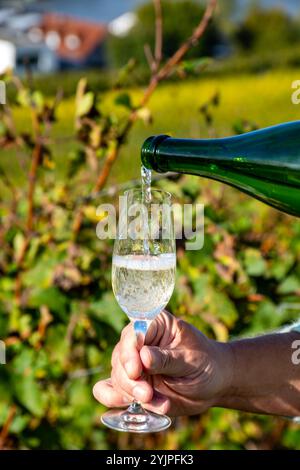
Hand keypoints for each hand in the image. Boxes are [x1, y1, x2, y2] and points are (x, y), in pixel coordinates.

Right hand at [93, 310, 232, 415]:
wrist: (213, 385)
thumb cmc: (206, 363)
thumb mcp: (190, 360)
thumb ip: (167, 359)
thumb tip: (143, 356)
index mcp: (155, 324)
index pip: (134, 332)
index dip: (130, 350)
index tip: (136, 370)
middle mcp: (140, 342)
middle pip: (120, 356)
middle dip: (130, 379)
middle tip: (146, 395)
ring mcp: (134, 363)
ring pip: (117, 376)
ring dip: (131, 393)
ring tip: (156, 403)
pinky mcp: (131, 383)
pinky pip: (109, 389)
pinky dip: (113, 399)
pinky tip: (126, 405)